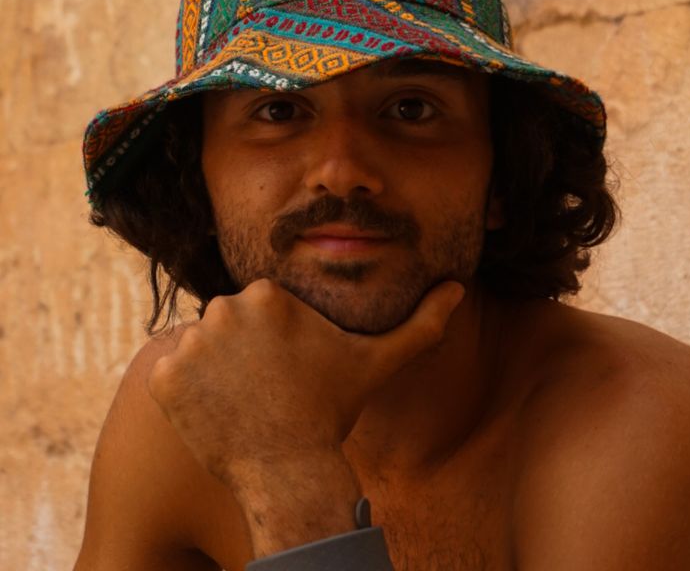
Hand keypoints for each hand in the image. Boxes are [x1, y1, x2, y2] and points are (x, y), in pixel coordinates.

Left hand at [147, 278, 464, 486]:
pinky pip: (170, 374)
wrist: (289, 469)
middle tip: (265, 386)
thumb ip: (420, 322)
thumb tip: (459, 287)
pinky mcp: (163, 378)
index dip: (272, 339)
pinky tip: (217, 411)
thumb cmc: (334, 410)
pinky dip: (186, 392)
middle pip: (227, 322)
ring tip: (243, 399)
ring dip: (213, 369)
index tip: (285, 368)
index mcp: (267, 294)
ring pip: (199, 346)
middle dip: (242, 349)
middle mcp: (223, 308)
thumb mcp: (380, 361)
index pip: (258, 307)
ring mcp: (189, 344)